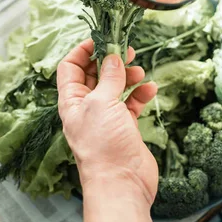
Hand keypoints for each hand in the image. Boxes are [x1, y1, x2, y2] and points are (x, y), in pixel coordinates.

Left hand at [57, 40, 158, 203]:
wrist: (122, 183)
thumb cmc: (104, 145)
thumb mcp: (102, 103)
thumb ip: (108, 77)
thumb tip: (113, 56)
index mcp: (71, 100)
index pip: (70, 67)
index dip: (83, 50)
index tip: (102, 39)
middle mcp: (86, 107)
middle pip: (95, 74)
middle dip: (110, 60)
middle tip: (127, 51)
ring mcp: (106, 117)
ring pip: (115, 86)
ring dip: (127, 76)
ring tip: (139, 71)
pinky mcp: (125, 126)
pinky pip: (131, 102)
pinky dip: (140, 93)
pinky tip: (150, 89)